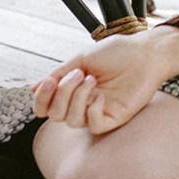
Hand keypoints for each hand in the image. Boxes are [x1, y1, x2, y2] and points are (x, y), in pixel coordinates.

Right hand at [31, 27, 178, 134]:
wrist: (146, 51)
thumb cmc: (117, 52)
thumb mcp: (82, 58)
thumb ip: (58, 73)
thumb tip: (32, 88)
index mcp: (73, 90)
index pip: (46, 107)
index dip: (41, 99)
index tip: (48, 81)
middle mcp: (83, 103)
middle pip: (55, 115)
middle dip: (62, 93)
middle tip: (79, 74)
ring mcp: (99, 111)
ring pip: (72, 121)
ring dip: (77, 98)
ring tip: (91, 79)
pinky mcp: (115, 117)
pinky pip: (94, 126)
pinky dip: (92, 112)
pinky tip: (101, 96)